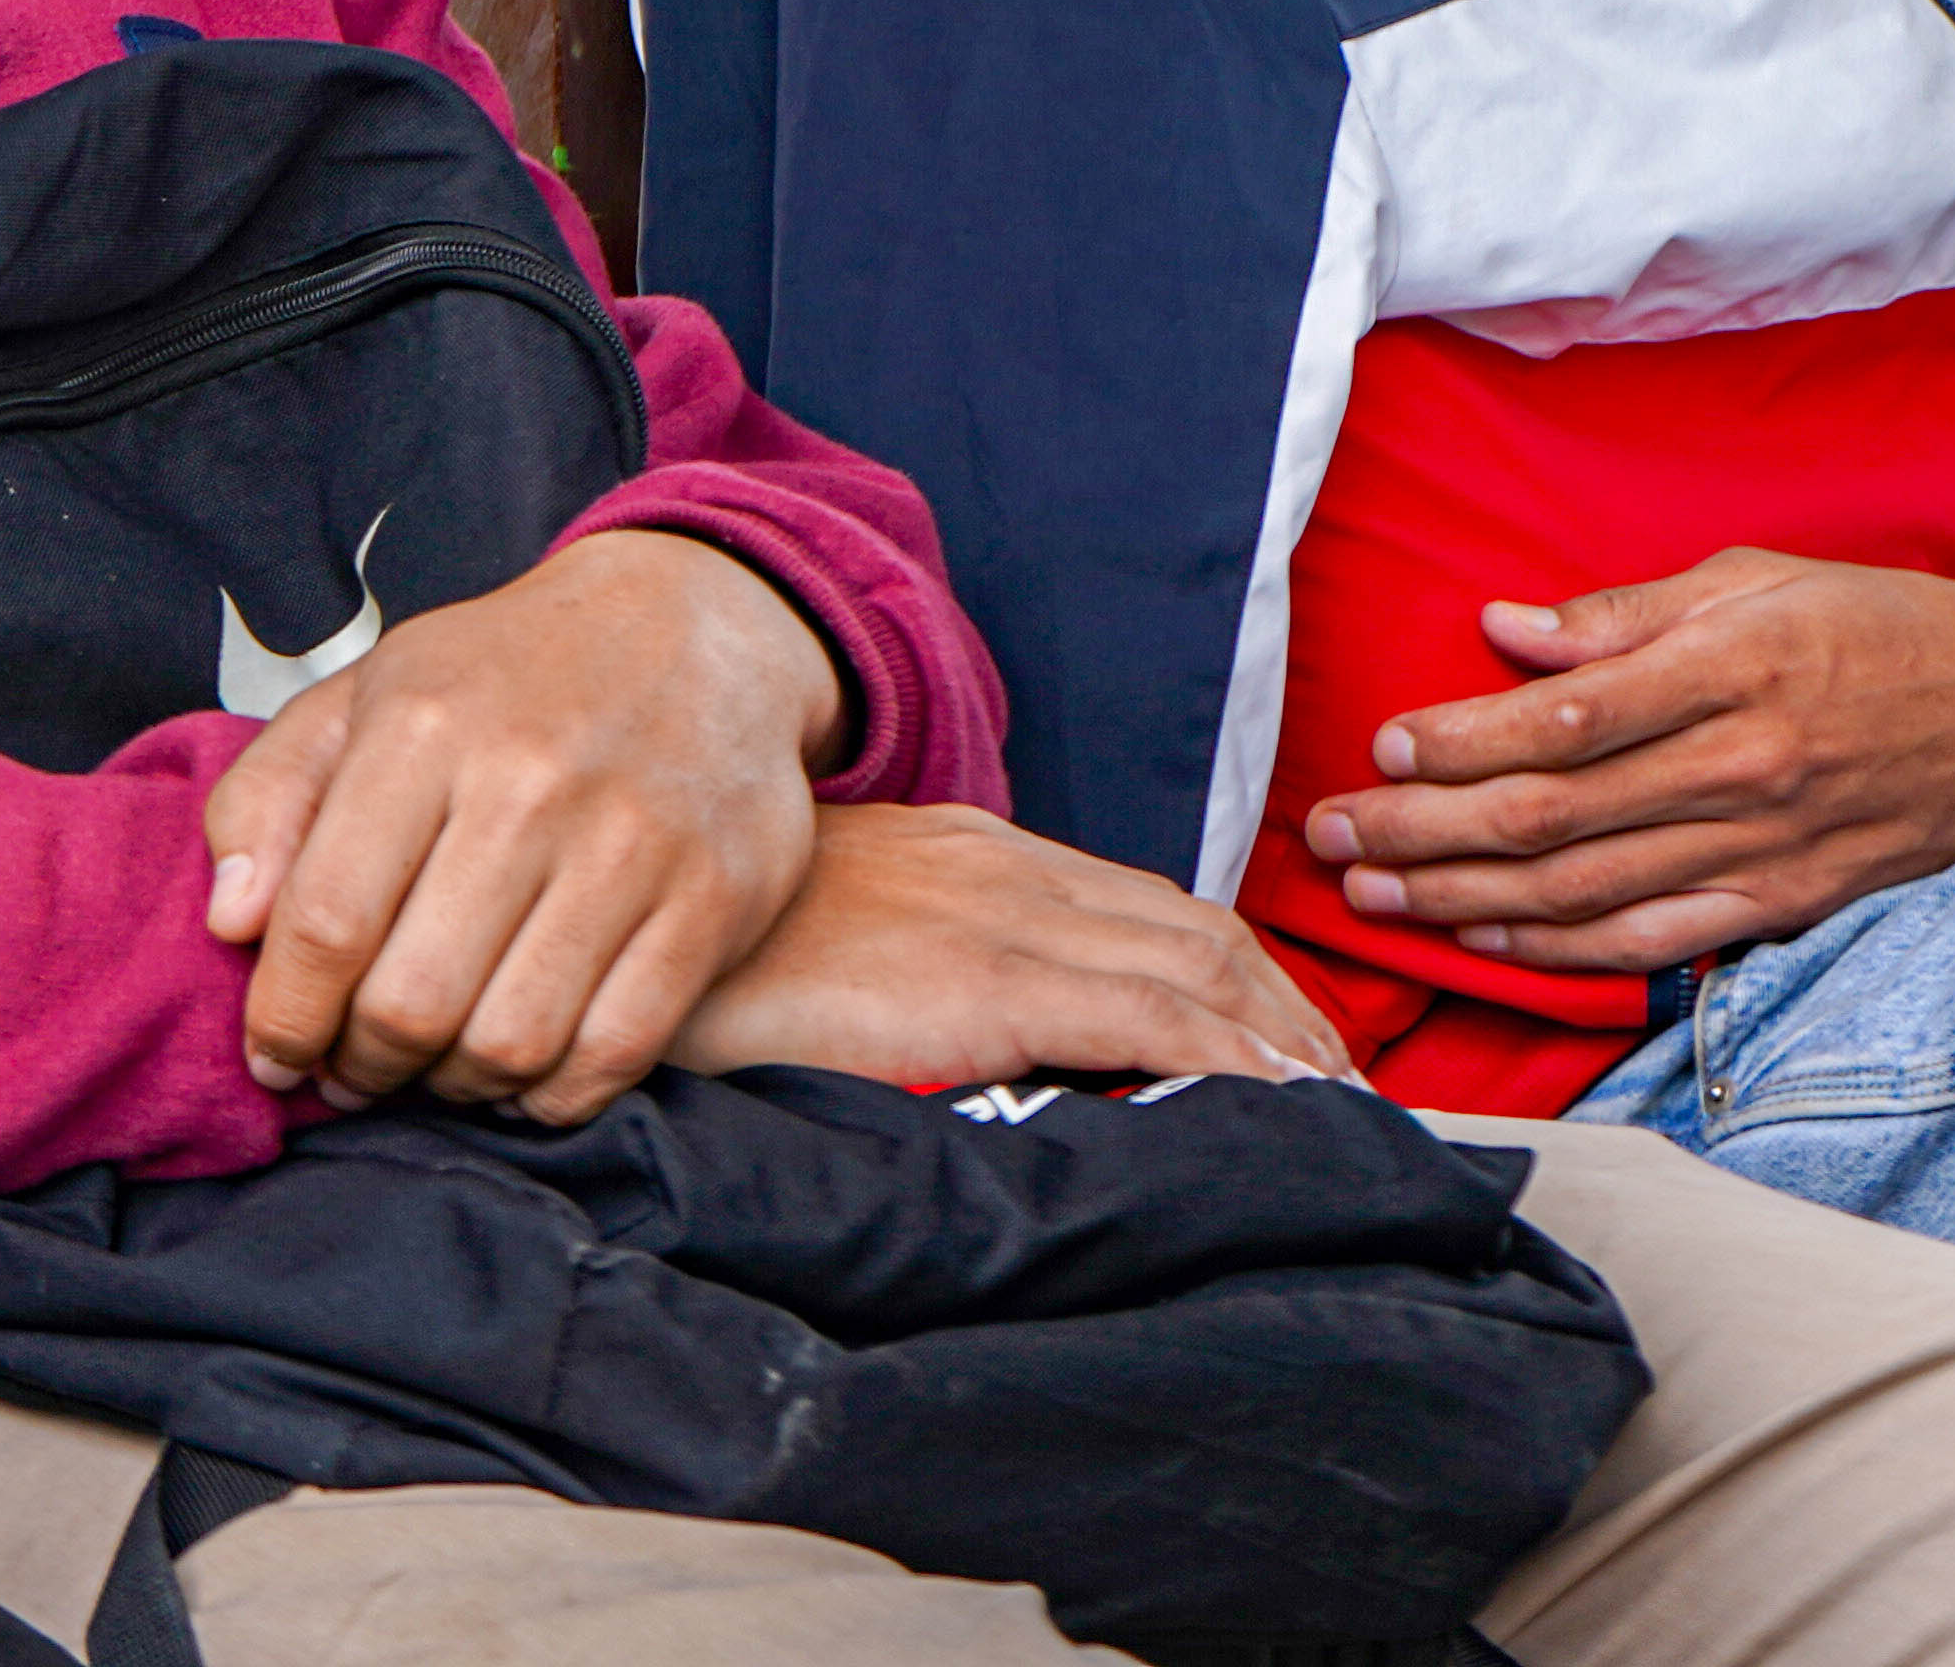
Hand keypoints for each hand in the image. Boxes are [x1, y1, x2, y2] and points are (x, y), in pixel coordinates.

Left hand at [200, 529, 840, 1122]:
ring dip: (453, 1087)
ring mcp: (633, 845)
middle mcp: (528, 784)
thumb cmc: (501, 679)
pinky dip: (553, 1096)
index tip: (274, 1055)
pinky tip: (520, 1076)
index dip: (286, 1016)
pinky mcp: (714, 898)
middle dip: (363, 1064)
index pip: (326, 920)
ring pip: (513, 1044)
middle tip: (353, 1069)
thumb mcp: (363, 697)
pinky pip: (617, 1053)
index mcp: (423, 726)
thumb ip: (268, 799)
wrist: (694, 625)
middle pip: (414, 1001)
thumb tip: (230, 922)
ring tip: (432, 1068)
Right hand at [672, 800, 1352, 1088]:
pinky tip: (1288, 1104)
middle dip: (1284, 1004)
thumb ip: (895, 961)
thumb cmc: (699, 951)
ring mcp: (997, 912)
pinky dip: (1242, 1057)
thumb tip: (942, 1026)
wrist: (614, 922)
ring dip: (1284, 1033)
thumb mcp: (817, 936)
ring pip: (1199, 960)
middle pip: (1192, 924)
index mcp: (963, 848)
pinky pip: (1159, 1013)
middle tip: (1340, 1084)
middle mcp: (1000, 863)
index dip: (1231, 970)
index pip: (1140, 902)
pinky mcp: (985, 977)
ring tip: (1337, 1105)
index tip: (1278, 1036)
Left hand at [1304, 552, 1954, 973]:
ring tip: (1374, 894)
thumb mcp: (1760, 579)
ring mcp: (1768, 846)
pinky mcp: (1789, 902)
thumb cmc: (1886, 626)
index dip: (1461, 740)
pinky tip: (1486, 937)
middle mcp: (1745, 766)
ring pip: (1586, 889)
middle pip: (1552, 816)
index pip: (1563, 719)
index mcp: (1733, 668)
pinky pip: (1655, 938)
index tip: (1382, 746)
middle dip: (1425, 829)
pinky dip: (1562, 945)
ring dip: (1465, 896)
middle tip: (1329, 836)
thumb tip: (1502, 628)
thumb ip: (1624, 614)